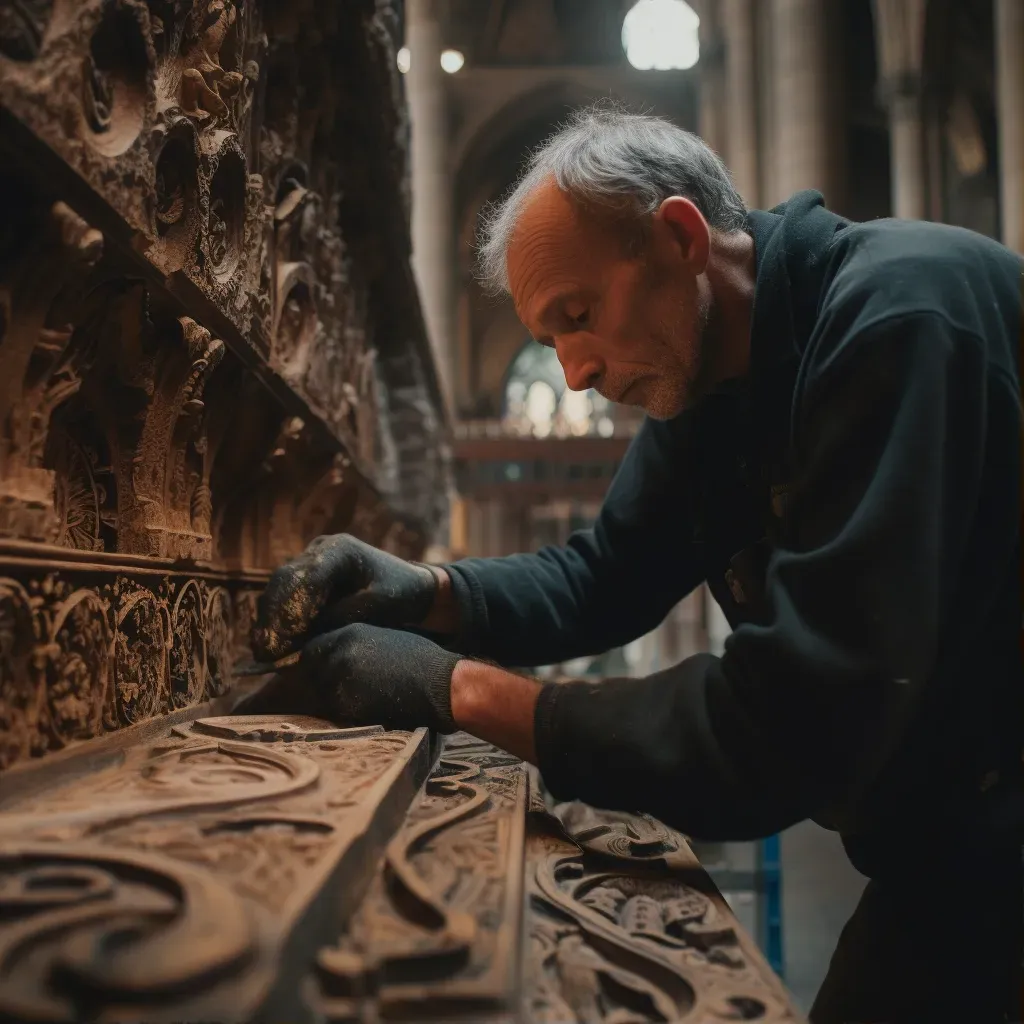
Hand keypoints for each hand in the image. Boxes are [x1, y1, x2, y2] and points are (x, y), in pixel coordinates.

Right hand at [252, 534, 439, 660]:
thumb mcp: (380, 606)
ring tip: (262, 651)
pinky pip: (283, 596)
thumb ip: (345, 616)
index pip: (309, 577)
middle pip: (286, 580)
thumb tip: (306, 638)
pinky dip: (274, 619)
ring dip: (269, 619)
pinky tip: (268, 644)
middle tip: (264, 650)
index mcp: (341, 549)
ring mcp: (310, 561)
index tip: (284, 640)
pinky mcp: (306, 577)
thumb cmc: (401, 593)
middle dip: (273, 617)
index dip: (293, 609)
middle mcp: (319, 549)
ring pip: (278, 587)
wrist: (410, 585)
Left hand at [301, 623, 460, 732]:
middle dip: (323, 678)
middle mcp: (340, 653)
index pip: (314, 648)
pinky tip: (366, 708)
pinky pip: (334, 710)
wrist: (440, 686)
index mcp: (350, 633)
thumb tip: (339, 653)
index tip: (328, 668)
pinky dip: (345, 711)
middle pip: (313, 670)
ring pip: (322, 691)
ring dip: (333, 696)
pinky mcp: (347, 704)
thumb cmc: (422, 661)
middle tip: (344, 687)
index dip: (320, 660)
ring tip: (359, 698)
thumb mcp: (386, 638)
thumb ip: (358, 643)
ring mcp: (341, 680)